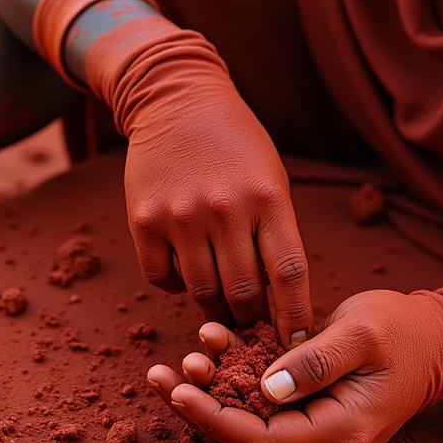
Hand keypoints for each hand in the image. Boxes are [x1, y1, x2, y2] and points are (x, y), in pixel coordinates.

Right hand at [119, 23, 312, 346]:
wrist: (177, 99)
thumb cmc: (237, 144)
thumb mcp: (271, 177)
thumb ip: (275, 232)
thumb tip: (278, 302)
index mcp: (267, 197)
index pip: (289, 273)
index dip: (296, 316)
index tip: (298, 343)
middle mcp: (225, 208)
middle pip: (242, 294)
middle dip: (250, 319)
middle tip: (250, 322)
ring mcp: (181, 215)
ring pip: (201, 293)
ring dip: (212, 307)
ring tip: (219, 299)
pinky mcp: (144, 219)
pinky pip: (160, 278)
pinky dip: (174, 284)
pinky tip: (183, 266)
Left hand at [147, 287, 442, 442]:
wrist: (437, 337)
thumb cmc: (403, 329)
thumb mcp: (360, 334)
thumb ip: (312, 362)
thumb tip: (264, 389)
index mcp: (341, 432)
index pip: (261, 438)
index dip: (213, 416)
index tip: (174, 388)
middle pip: (251, 433)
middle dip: (207, 400)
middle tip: (162, 370)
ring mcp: (324, 435)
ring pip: (257, 418)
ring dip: (222, 385)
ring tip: (191, 349)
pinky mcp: (318, 415)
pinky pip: (272, 403)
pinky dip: (244, 376)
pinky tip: (218, 345)